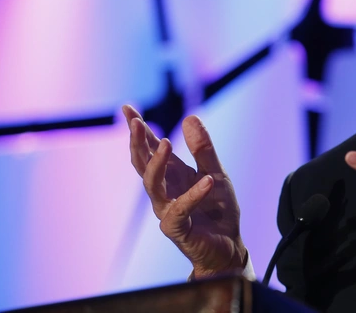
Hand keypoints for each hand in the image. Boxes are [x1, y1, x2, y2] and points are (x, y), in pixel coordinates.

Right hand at [123, 105, 246, 277]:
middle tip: (136, 121)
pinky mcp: (177, 229)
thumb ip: (203, 149)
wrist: (229, 246)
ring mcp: (167, 210)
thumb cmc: (218, 211)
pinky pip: (180, 209)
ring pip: (152, 185)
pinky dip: (194, 194)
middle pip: (142, 163)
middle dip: (137, 142)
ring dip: (158, 162)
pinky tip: (207, 181)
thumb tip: (189, 117)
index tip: (126, 108)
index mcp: (172, 175)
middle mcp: (164, 191)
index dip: (138, 129)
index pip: (150, 149)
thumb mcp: (215, 172)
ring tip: (167, 142)